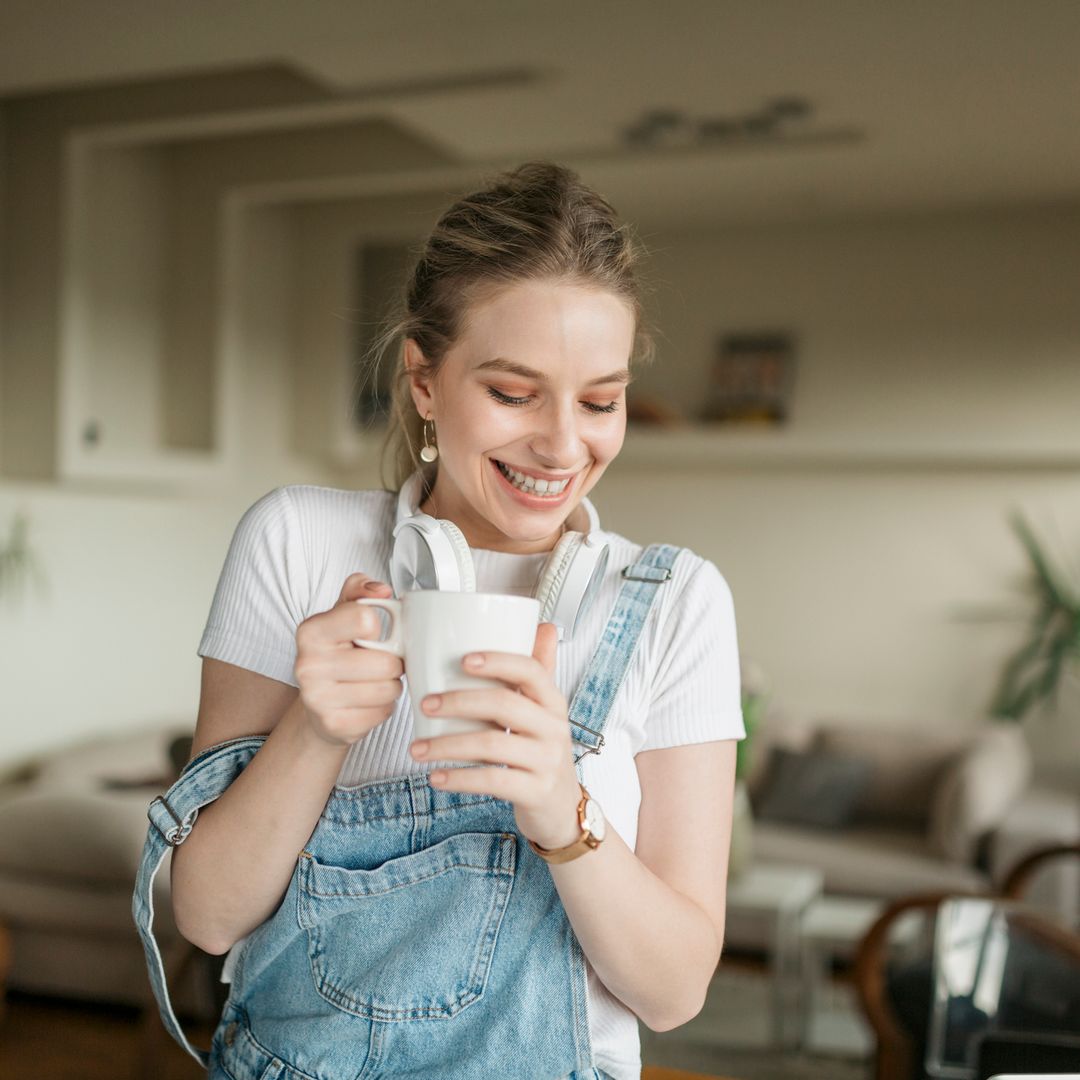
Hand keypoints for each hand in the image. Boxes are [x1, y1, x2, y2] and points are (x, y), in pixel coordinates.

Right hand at [294, 574, 404, 745]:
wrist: (318, 705)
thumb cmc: (337, 653)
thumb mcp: (344, 614)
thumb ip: (360, 590)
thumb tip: (381, 590)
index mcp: (311, 631)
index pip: (365, 619)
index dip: (378, 627)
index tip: (370, 633)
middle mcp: (308, 665)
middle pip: (386, 661)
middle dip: (391, 662)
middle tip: (377, 663)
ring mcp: (318, 699)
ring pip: (389, 688)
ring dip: (391, 685)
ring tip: (373, 681)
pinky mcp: (334, 725)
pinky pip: (383, 712)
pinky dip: (383, 707)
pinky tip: (367, 702)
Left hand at [408, 623, 582, 850]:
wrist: (561, 808)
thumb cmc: (542, 752)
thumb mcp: (545, 711)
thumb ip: (538, 671)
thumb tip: (543, 625)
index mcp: (552, 702)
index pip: (530, 670)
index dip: (498, 661)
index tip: (463, 660)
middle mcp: (553, 728)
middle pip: (504, 704)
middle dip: (458, 702)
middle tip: (425, 703)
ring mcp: (547, 761)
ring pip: (491, 745)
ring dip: (447, 744)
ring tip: (418, 748)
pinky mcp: (535, 791)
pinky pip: (492, 781)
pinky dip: (459, 779)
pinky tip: (437, 777)